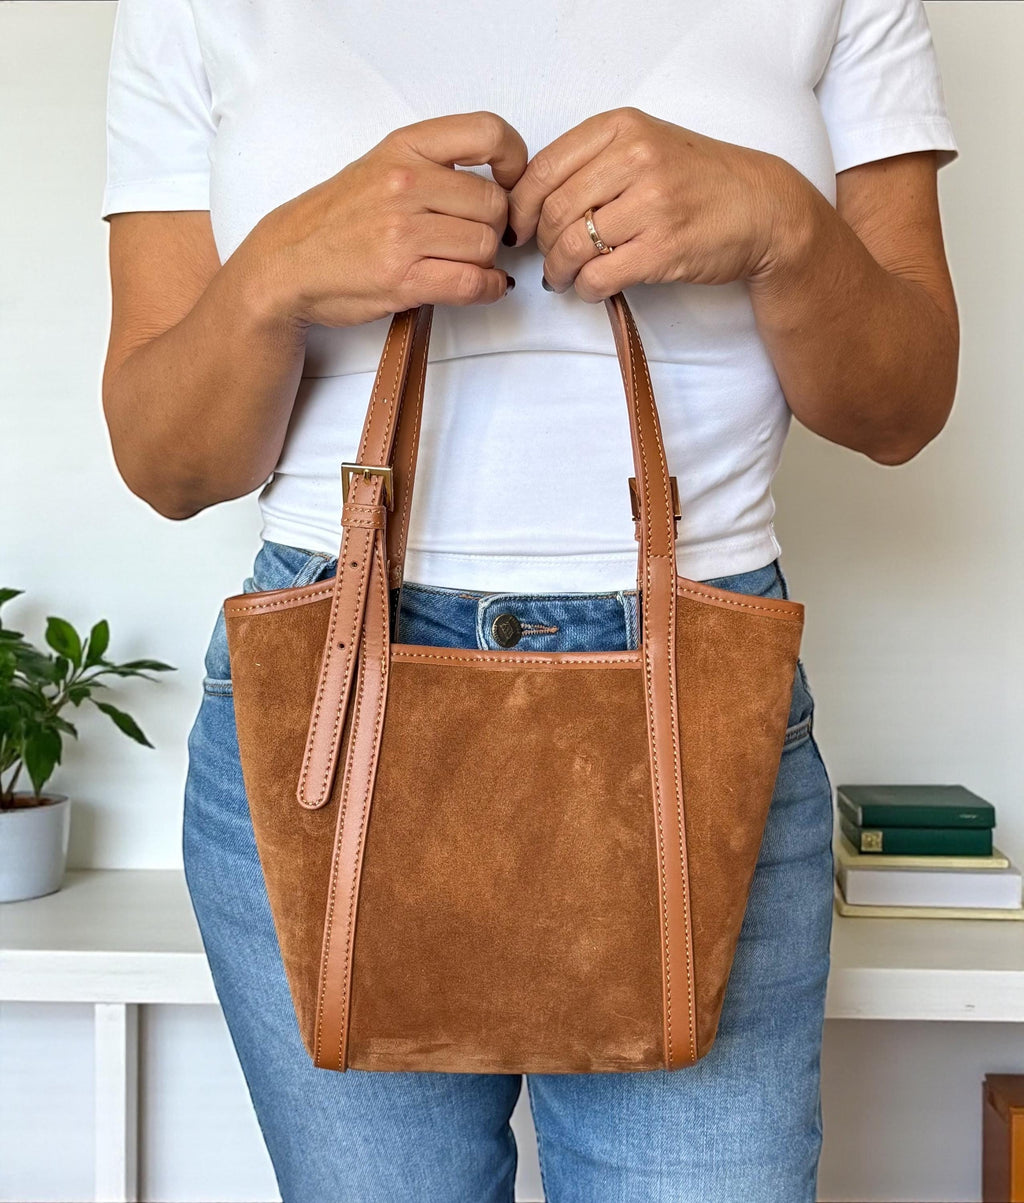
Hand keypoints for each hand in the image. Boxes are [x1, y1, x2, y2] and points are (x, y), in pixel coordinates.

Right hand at [249, 111, 526, 327]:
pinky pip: (473, 283)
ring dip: (484, 261)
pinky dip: (487, 290)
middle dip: (495, 227)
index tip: (512, 182)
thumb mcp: (382, 166)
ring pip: (486, 246)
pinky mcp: (403, 278)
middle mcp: (404, 184)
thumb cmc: (339, 219)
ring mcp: (402, 233)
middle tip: (475, 238)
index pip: (487, 133)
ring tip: (462, 262)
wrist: (287, 263)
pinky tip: (481, 287)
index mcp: (404, 147)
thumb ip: (435, 165)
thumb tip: (503, 184)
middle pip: (494, 205)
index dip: (515, 160)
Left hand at [506, 107, 800, 301]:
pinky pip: (600, 276)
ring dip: (558, 271)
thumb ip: (593, 161)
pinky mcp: (664, 248)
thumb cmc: (698, 179)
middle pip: (555, 210)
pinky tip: (590, 287)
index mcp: (622, 127)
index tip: (518, 226)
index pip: (544, 168)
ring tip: (562, 278)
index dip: (521, 206)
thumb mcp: (646, 144)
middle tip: (544, 257)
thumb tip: (531, 199)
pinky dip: (585, 289)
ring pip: (573, 246)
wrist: (761, 207)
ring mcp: (652, 204)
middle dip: (540, 243)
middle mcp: (636, 158)